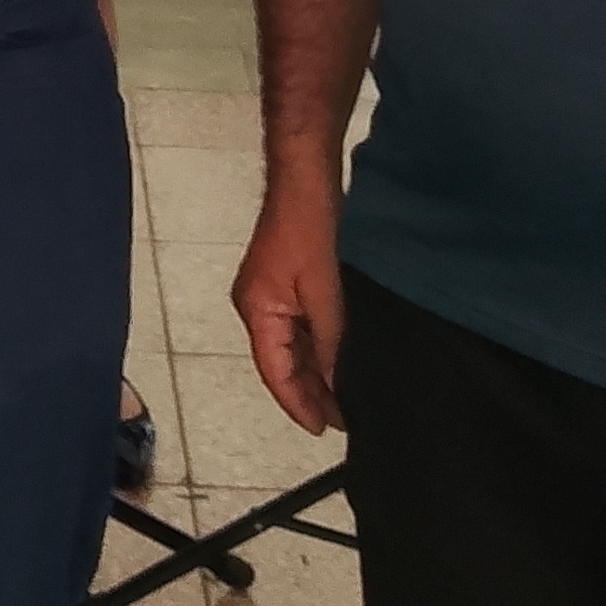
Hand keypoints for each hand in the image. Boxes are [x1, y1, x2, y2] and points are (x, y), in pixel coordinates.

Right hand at [233, 182, 348, 435]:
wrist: (307, 175)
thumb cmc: (310, 229)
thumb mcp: (324, 291)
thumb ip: (331, 341)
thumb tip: (339, 384)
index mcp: (257, 311)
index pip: (275, 372)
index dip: (298, 404)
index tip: (323, 430)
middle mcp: (258, 307)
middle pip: (282, 362)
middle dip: (310, 392)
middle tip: (346, 420)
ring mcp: (272, 293)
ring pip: (294, 345)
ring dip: (318, 370)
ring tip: (348, 397)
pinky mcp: (288, 281)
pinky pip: (302, 326)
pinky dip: (321, 346)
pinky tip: (344, 358)